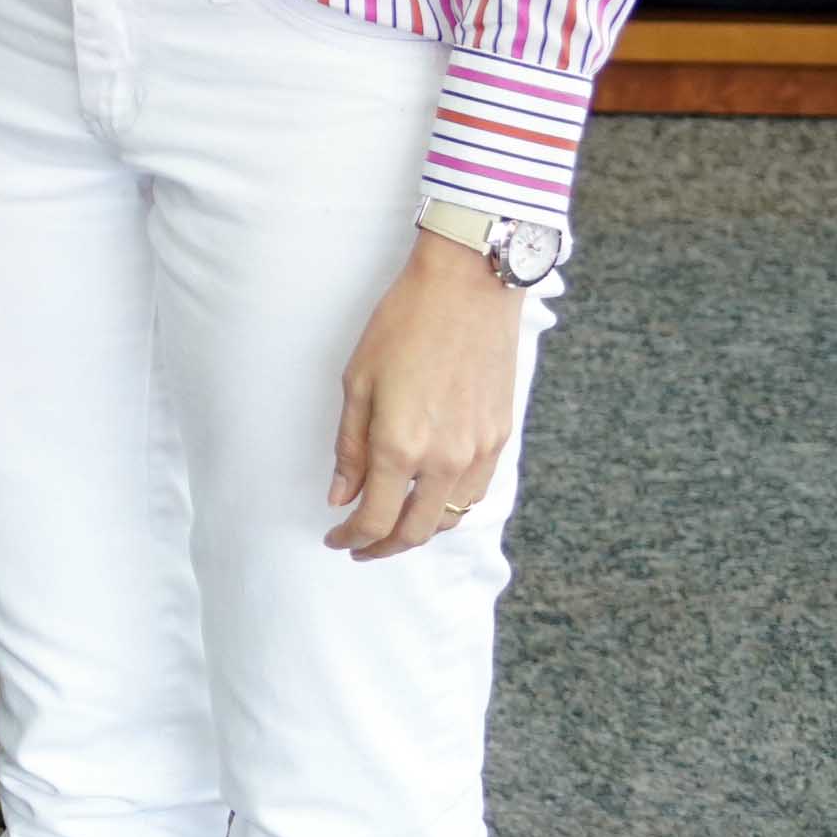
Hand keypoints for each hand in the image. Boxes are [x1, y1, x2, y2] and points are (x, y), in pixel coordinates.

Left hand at [325, 231, 527, 559]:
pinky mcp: (500, 438)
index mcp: (400, 445)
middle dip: (383, 547)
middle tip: (360, 546)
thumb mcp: (357, 381)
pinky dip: (451, 508)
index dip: (351, 537)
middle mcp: (444, 459)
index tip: (335, 539)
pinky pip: (476, 493)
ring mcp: (478, 452)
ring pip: (451, 518)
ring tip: (392, 527)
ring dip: (419, 531)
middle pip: (416, 531)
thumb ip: (349, 446)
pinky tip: (431, 500)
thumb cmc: (404, 325)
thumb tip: (342, 496)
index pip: (375, 518)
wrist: (468, 289)